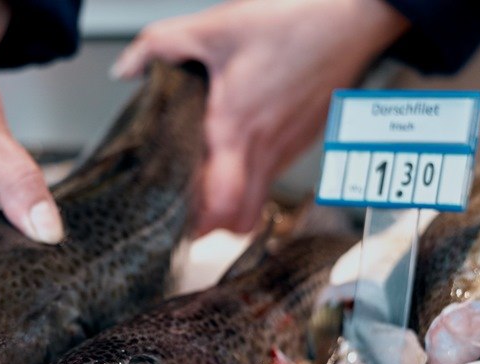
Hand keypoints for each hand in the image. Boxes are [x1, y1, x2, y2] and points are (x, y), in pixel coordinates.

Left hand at [112, 0, 408, 234]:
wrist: (354, 15)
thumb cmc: (294, 21)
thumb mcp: (214, 28)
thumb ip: (159, 45)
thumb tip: (126, 67)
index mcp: (238, 128)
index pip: (222, 207)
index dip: (198, 224)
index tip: (175, 219)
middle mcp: (266, 148)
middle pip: (241, 221)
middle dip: (212, 226)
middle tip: (189, 212)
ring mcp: (289, 148)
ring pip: (259, 202)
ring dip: (233, 203)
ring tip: (208, 183)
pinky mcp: (303, 140)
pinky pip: (273, 176)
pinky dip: (252, 179)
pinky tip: (238, 151)